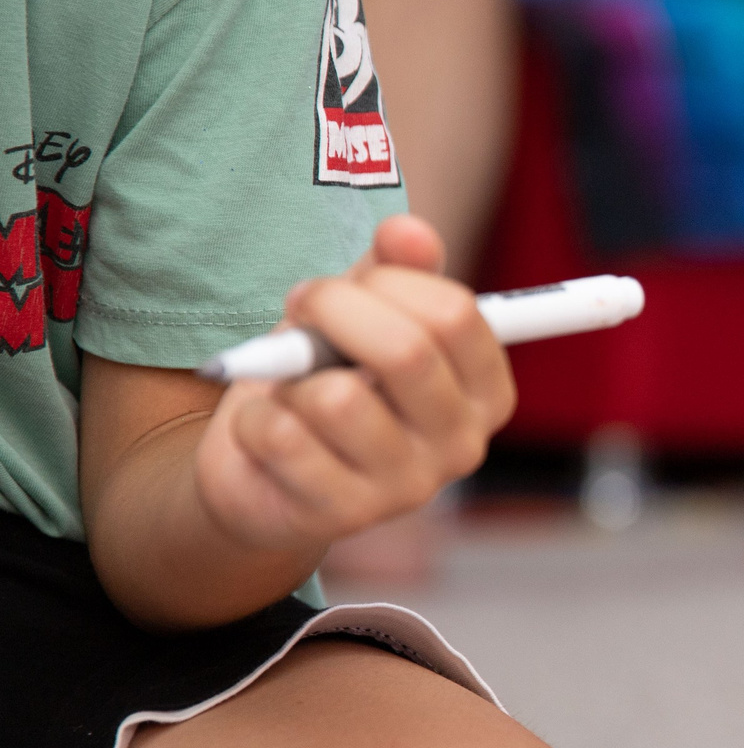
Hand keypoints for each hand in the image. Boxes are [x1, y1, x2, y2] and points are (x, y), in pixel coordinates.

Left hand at [192, 216, 515, 551]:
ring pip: (336, 398)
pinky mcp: (343, 517)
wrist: (263, 469)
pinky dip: (256, 419)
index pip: (456, 314)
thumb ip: (393, 270)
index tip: (349, 283)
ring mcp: (407, 488)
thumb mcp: (361, 314)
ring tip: (292, 389)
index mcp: (485, 392)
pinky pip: (282, 437)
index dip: (387, 281)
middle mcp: (463, 445)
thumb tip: (408, 230)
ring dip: (290, 376)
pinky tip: (270, 435)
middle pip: (406, 351)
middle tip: (302, 310)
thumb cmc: (324, 378)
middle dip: (332, 309)